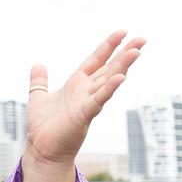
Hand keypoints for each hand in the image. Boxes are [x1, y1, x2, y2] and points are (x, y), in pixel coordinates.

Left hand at [25, 30, 144, 165]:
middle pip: (109, 68)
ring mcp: (87, 102)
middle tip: (142, 39)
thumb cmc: (43, 127)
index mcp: (76, 84)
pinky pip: (99, 100)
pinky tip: (122, 77)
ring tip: (136, 52)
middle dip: (125, 53)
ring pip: (108, 81)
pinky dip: (109, 88)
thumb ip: (40, 81)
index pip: (96, 60)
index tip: (123, 32)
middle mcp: (85, 91)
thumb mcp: (38, 96)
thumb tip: (38, 65)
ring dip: (122, 66)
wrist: (41, 149)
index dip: (108, 46)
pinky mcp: (84, 115)